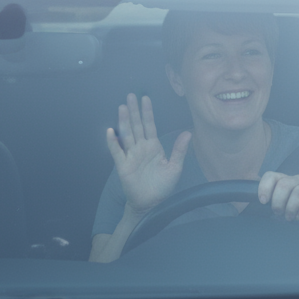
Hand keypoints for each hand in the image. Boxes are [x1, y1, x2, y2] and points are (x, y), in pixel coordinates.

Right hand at [105, 94, 190, 217]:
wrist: (151, 202)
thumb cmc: (163, 185)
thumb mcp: (175, 167)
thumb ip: (179, 150)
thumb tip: (188, 133)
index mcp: (153, 146)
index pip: (150, 125)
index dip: (147, 112)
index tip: (146, 98)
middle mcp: (141, 148)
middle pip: (136, 126)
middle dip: (134, 111)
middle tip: (130, 95)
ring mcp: (131, 155)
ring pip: (127, 135)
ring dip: (124, 121)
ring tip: (122, 107)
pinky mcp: (123, 166)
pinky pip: (117, 152)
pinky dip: (113, 142)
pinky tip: (111, 132)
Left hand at [258, 171, 298, 221]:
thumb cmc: (287, 209)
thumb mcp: (273, 204)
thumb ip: (262, 200)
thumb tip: (243, 201)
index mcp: (281, 179)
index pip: (271, 176)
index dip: (265, 187)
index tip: (263, 202)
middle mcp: (295, 179)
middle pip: (284, 184)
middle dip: (279, 202)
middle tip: (278, 213)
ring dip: (291, 207)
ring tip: (289, 217)